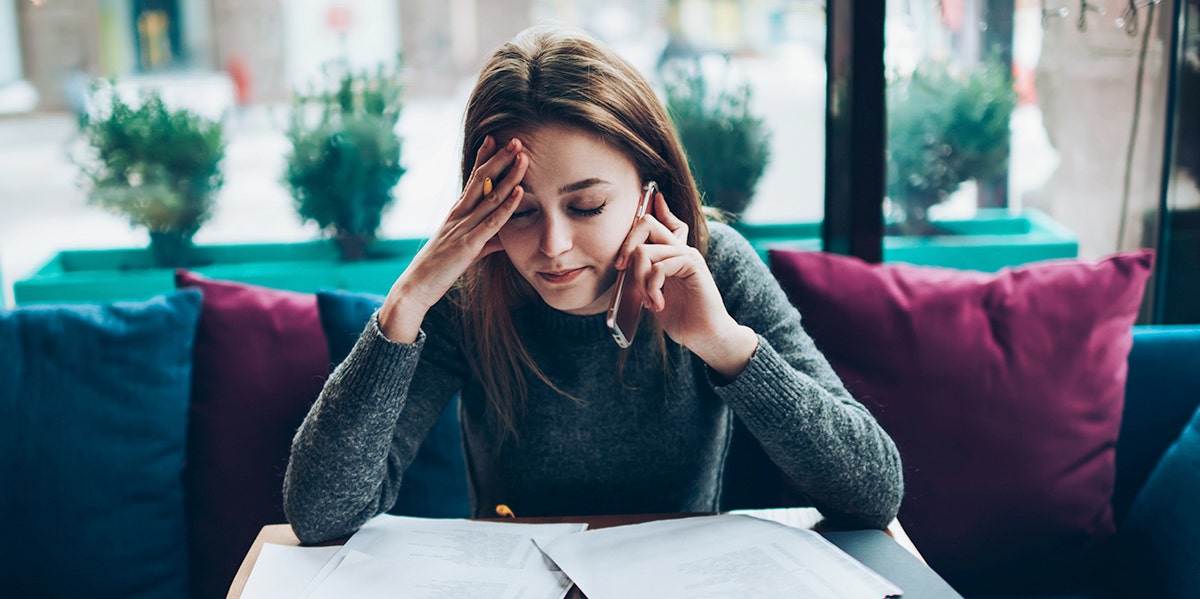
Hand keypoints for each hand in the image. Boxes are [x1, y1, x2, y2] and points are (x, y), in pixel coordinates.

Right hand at [379, 136, 527, 342]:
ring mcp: (463, 227)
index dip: (483, 158)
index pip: (472, 179)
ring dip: (508, 175)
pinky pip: (491, 222)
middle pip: (482, 180)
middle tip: (515, 139)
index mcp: (457, 213)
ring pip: (490, 196)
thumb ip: (488, 240)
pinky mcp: (469, 244)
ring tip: (522, 157)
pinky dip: (506, 206)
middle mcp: (459, 214)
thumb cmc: (441, 268)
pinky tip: (519, 192)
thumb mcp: (468, 250)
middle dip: (499, 158)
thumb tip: (506, 237)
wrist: (416, 286)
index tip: (494, 138)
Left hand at [614, 192, 757, 378]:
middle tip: (621, 269)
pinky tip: (659, 304)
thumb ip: (643, 276)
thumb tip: (624, 265)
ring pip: (644, 251)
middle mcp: (679, 249)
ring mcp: (686, 255)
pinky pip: (659, 267)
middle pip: (646, 223)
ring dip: (639, 280)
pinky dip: (652, 289)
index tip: (654, 198)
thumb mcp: (653, 294)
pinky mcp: (692, 264)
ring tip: (649, 301)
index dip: (655, 208)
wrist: (705, 335)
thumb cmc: (681, 319)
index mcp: (671, 255)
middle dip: (625, 245)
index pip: (662, 222)